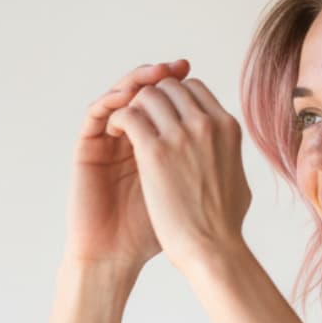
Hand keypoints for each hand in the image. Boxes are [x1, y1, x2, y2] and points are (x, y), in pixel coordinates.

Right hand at [64, 60, 190, 267]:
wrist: (118, 255)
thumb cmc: (156, 234)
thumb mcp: (189, 194)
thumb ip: (202, 168)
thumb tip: (234, 150)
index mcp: (155, 144)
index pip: (167, 104)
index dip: (180, 87)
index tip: (196, 76)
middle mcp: (131, 138)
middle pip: (144, 93)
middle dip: (162, 78)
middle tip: (177, 66)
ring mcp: (107, 141)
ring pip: (119, 95)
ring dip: (137, 80)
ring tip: (156, 73)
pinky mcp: (87, 149)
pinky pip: (96, 113)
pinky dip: (112, 100)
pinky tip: (129, 96)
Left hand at [104, 73, 251, 273]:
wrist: (212, 252)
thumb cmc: (224, 227)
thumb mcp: (238, 179)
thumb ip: (228, 155)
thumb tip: (227, 150)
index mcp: (227, 127)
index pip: (194, 89)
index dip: (173, 98)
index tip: (160, 117)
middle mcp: (206, 124)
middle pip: (169, 87)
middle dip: (150, 101)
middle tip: (139, 122)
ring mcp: (181, 136)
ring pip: (146, 96)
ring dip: (132, 108)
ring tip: (124, 129)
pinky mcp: (155, 152)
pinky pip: (129, 115)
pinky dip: (118, 120)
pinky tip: (115, 136)